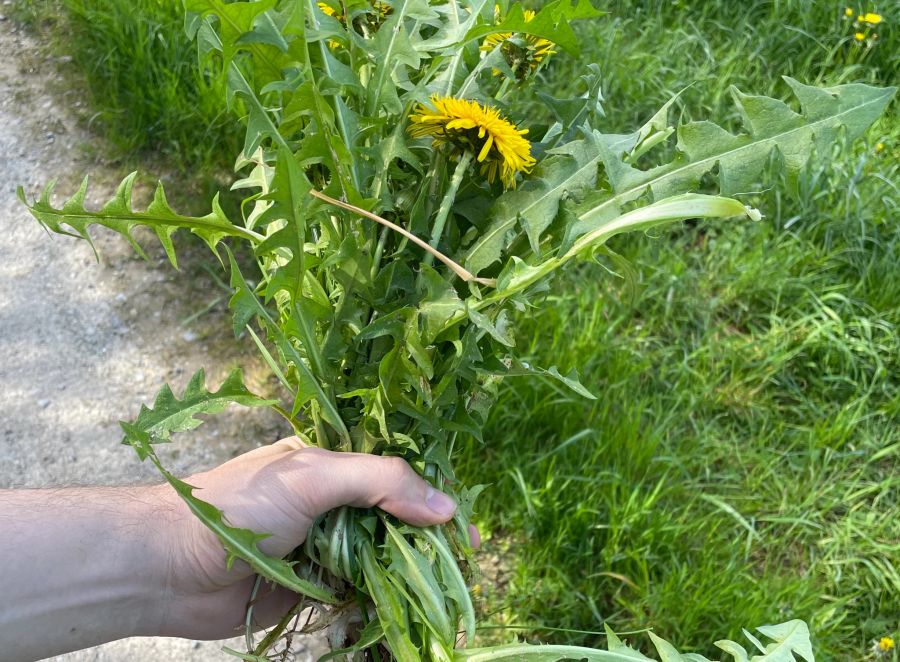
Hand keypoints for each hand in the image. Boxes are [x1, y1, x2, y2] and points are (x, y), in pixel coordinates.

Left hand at [157, 437, 471, 639]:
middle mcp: (333, 506)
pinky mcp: (309, 589)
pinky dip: (375, 608)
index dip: (436, 504)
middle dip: (428, 550)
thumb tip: (445, 507)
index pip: (399, 480)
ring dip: (405, 583)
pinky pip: (354, 598)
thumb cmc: (239, 505)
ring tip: (436, 605)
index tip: (468, 534)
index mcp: (334, 467)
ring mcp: (322, 549)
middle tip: (462, 576)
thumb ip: (380, 482)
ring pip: (379, 565)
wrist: (168, 566)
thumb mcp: (314, 476)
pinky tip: (394, 619)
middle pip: (395, 527)